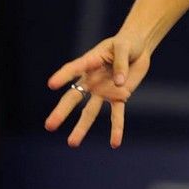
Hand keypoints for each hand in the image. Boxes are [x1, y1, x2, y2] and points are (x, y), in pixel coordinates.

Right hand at [44, 31, 150, 147]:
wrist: (138, 48)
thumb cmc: (126, 44)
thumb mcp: (124, 47)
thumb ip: (120, 64)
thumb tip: (118, 84)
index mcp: (88, 63)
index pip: (73, 70)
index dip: (63, 76)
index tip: (51, 84)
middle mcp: (91, 80)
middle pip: (73, 98)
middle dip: (62, 112)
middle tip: (49, 126)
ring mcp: (103, 91)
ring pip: (90, 112)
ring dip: (82, 127)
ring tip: (72, 144)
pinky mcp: (119, 97)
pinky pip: (116, 114)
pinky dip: (117, 128)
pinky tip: (115, 143)